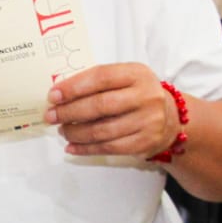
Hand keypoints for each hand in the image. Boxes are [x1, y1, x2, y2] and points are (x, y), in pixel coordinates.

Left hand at [46, 63, 180, 157]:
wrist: (170, 118)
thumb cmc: (136, 95)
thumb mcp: (124, 79)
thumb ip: (96, 82)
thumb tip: (59, 94)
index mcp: (137, 74)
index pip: (101, 77)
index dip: (74, 87)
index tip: (53, 96)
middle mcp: (146, 96)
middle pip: (100, 105)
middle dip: (69, 112)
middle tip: (51, 116)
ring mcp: (148, 120)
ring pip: (102, 130)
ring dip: (75, 132)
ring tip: (62, 130)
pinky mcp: (145, 142)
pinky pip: (108, 148)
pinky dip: (85, 149)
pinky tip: (71, 147)